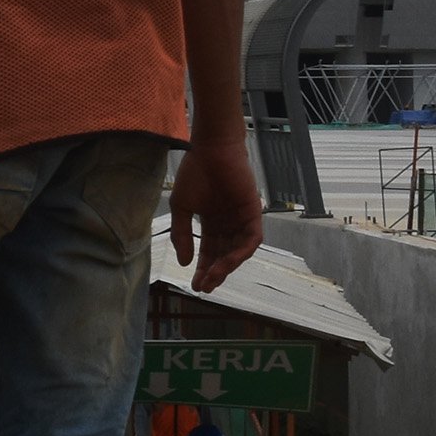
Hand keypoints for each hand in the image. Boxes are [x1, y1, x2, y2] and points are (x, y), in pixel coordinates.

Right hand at [168, 132, 266, 292]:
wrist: (212, 148)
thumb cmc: (195, 172)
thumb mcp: (181, 207)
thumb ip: (181, 234)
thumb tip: (183, 262)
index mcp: (213, 221)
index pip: (210, 250)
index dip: (203, 267)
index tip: (194, 284)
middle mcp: (229, 222)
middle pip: (224, 254)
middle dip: (214, 272)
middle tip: (204, 287)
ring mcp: (242, 218)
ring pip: (238, 250)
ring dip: (226, 266)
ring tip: (212, 278)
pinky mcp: (253, 212)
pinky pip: (252, 239)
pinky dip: (241, 253)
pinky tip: (226, 263)